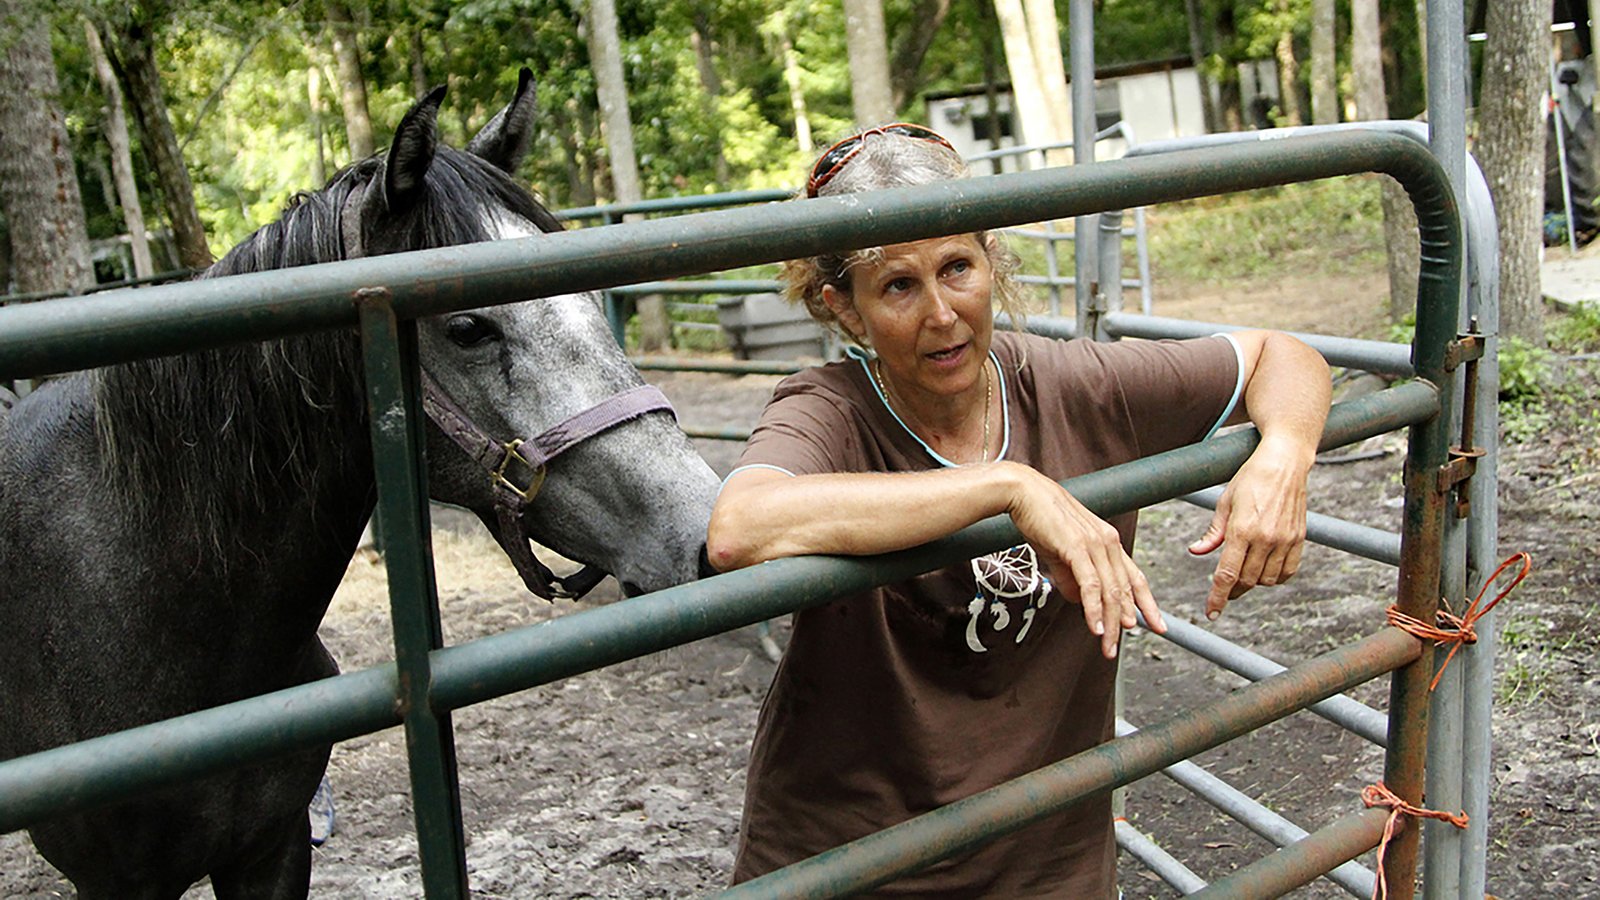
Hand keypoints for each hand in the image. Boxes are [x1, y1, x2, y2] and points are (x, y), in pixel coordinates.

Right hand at [1002, 463, 1165, 658]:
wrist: (1024, 493)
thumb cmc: (1041, 518)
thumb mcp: (1062, 552)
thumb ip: (1073, 577)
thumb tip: (1080, 601)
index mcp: (1108, 541)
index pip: (1135, 578)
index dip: (1147, 604)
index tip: (1157, 625)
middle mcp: (1108, 541)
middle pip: (1124, 590)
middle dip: (1124, 623)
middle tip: (1118, 648)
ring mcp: (1095, 544)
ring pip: (1110, 592)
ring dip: (1110, 623)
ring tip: (1107, 645)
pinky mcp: (1077, 548)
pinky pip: (1091, 585)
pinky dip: (1094, 609)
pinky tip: (1095, 626)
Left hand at [1187, 437, 1310, 619]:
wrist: (1284, 463)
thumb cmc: (1250, 479)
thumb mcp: (1224, 503)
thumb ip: (1212, 533)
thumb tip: (1196, 552)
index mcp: (1242, 530)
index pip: (1226, 574)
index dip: (1217, 597)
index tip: (1211, 613)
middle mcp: (1265, 538)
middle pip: (1246, 580)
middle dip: (1233, 590)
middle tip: (1225, 590)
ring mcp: (1285, 539)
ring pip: (1267, 580)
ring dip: (1254, 583)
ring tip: (1245, 574)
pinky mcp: (1299, 538)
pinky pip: (1288, 572)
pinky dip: (1276, 578)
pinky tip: (1266, 572)